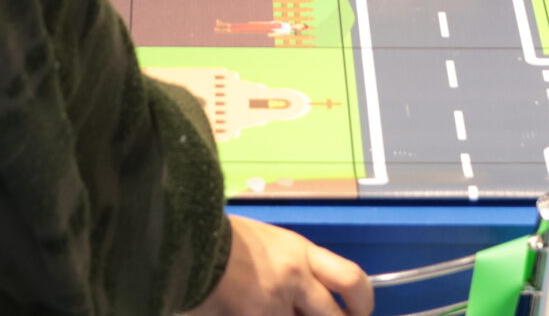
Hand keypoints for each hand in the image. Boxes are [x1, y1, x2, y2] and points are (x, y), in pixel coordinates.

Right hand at [182, 215, 372, 315]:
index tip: (360, 312)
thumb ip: (295, 268)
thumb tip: (310, 296)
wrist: (185, 240)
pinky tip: (251, 310)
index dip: (363, 302)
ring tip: (274, 306)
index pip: (351, 278)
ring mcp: (271, 305)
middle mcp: (293, 279)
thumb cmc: (223, 240)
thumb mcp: (269, 243)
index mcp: (300, 253)